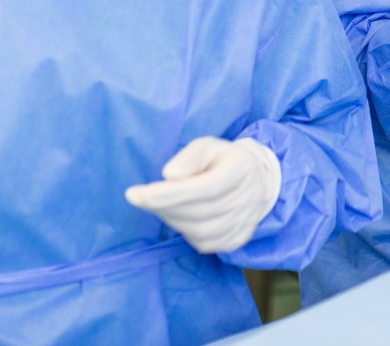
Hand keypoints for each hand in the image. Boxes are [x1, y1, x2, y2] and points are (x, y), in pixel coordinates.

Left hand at [125, 137, 281, 253]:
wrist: (255, 181)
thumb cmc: (223, 160)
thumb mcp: (206, 146)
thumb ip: (189, 157)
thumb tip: (169, 176)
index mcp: (241, 170)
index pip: (203, 188)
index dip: (168, 194)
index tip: (134, 194)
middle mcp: (248, 199)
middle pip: (198, 212)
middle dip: (163, 207)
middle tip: (142, 198)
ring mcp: (245, 223)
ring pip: (199, 231)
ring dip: (172, 220)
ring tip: (163, 206)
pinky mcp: (238, 240)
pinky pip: (204, 243)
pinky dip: (186, 232)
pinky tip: (182, 217)